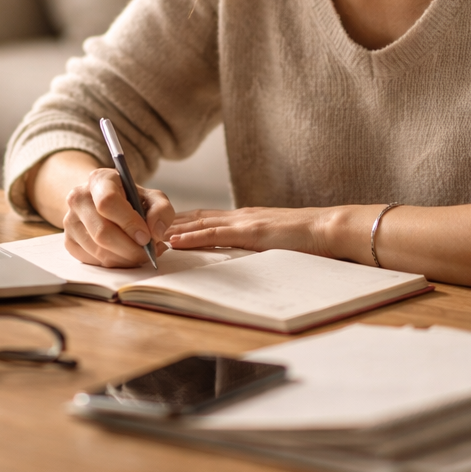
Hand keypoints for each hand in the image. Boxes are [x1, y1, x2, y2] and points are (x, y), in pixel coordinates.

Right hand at [61, 167, 175, 267]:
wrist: (103, 202)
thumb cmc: (130, 199)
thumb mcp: (151, 197)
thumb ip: (161, 210)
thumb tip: (156, 232)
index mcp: (99, 180)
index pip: (108, 202)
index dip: (129, 223)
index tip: (146, 237)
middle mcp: (78, 198)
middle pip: (102, 232)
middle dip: (130, 249)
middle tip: (149, 253)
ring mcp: (70, 221)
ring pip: (98, 251)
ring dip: (125, 259)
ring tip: (141, 254)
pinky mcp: (69, 241)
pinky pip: (93, 261)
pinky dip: (114, 263)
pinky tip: (125, 255)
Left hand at [165, 206, 356, 257]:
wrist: (329, 228)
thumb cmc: (307, 238)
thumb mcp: (273, 240)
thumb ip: (255, 244)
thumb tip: (240, 256)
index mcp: (246, 218)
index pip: (205, 217)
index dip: (181, 221)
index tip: (158, 225)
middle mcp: (240, 215)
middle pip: (195, 216)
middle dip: (167, 222)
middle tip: (141, 227)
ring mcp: (244, 222)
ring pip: (199, 223)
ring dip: (171, 229)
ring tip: (147, 234)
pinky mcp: (251, 232)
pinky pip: (214, 234)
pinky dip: (191, 237)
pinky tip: (173, 241)